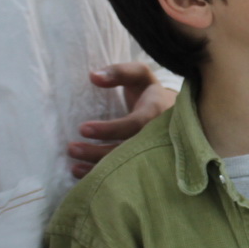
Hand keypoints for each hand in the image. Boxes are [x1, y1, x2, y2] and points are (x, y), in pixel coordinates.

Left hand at [67, 63, 176, 177]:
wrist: (176, 114)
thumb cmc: (151, 92)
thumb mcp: (139, 75)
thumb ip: (119, 72)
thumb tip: (93, 76)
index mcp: (155, 113)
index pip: (133, 125)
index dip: (109, 130)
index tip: (83, 128)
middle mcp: (156, 136)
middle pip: (127, 150)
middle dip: (97, 153)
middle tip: (71, 148)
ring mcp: (152, 153)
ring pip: (126, 166)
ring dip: (97, 168)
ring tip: (73, 166)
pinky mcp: (146, 162)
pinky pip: (126, 173)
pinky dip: (104, 175)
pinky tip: (84, 174)